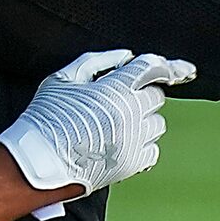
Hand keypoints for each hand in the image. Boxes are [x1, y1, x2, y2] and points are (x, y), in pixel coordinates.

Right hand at [0, 49, 196, 198]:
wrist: (38, 163)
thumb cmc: (46, 119)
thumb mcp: (62, 79)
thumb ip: (97, 62)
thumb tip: (126, 57)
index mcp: (114, 89)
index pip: (151, 69)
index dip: (165, 66)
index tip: (181, 71)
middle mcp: (130, 114)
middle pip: (155, 97)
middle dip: (140, 95)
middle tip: (117, 102)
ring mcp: (133, 140)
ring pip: (157, 123)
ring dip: (143, 120)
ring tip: (116, 125)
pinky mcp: (132, 163)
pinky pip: (153, 150)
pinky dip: (142, 145)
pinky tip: (121, 143)